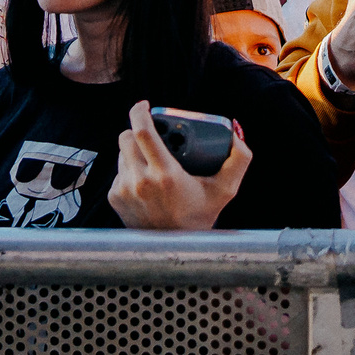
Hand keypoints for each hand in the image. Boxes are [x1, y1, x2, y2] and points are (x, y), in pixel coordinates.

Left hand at [110, 102, 250, 229]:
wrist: (175, 250)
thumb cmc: (200, 216)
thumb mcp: (226, 189)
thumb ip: (239, 159)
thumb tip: (234, 133)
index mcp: (165, 175)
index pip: (142, 132)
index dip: (140, 112)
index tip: (145, 105)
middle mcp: (140, 182)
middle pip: (127, 138)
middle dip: (137, 129)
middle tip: (151, 133)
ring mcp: (125, 191)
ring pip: (122, 153)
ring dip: (134, 149)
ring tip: (151, 158)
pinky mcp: (115, 199)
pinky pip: (119, 171)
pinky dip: (129, 168)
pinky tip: (144, 178)